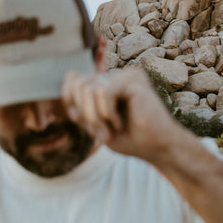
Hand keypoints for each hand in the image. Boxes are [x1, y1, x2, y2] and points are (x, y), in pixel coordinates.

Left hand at [61, 68, 191, 163]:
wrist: (157, 147)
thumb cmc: (130, 138)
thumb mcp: (96, 125)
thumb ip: (80, 109)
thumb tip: (65, 93)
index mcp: (107, 83)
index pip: (73, 78)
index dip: (70, 100)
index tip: (87, 124)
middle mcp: (115, 75)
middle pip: (78, 83)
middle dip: (84, 113)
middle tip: (101, 132)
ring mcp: (125, 75)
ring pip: (88, 88)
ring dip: (95, 116)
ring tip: (111, 130)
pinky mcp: (133, 79)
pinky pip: (104, 92)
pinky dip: (107, 113)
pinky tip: (120, 123)